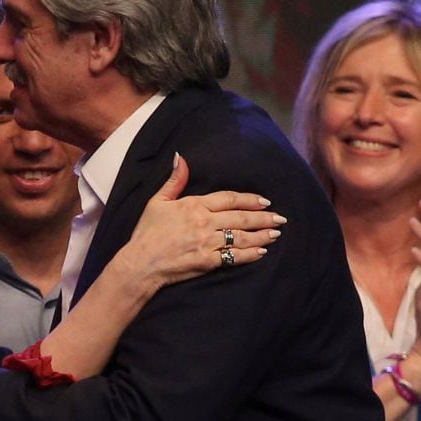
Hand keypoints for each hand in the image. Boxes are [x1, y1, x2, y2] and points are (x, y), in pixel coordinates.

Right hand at [124, 153, 283, 287]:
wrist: (140, 263)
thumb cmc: (147, 233)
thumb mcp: (157, 202)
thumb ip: (174, 180)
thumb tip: (181, 157)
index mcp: (194, 205)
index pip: (229, 199)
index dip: (249, 199)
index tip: (264, 201)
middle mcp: (204, 222)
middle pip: (241, 217)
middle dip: (263, 217)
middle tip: (280, 218)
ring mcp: (207, 242)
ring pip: (241, 236)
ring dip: (261, 235)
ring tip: (276, 233)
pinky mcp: (207, 262)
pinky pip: (234, 257)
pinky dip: (249, 254)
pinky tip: (261, 252)